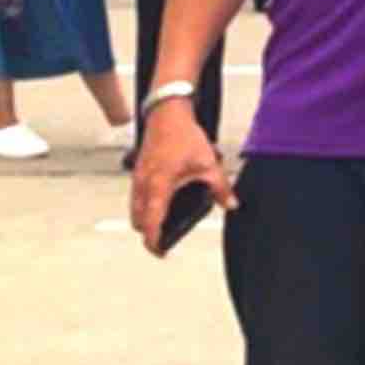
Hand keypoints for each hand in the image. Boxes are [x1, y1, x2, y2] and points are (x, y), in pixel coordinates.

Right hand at [128, 100, 238, 251]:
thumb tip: (231, 204)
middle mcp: (143, 183)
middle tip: (163, 238)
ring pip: (134, 208)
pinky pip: (135, 195)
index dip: (154, 240)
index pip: (151, 221)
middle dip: (147, 231)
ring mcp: (137, 177)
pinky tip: (159, 202)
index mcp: (159, 185)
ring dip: (143, 218)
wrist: (167, 114)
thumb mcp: (208, 164)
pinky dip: (142, 204)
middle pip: (137, 219)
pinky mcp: (137, 170)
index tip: (160, 250)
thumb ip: (220, 187)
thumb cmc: (183, 136)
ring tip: (161, 224)